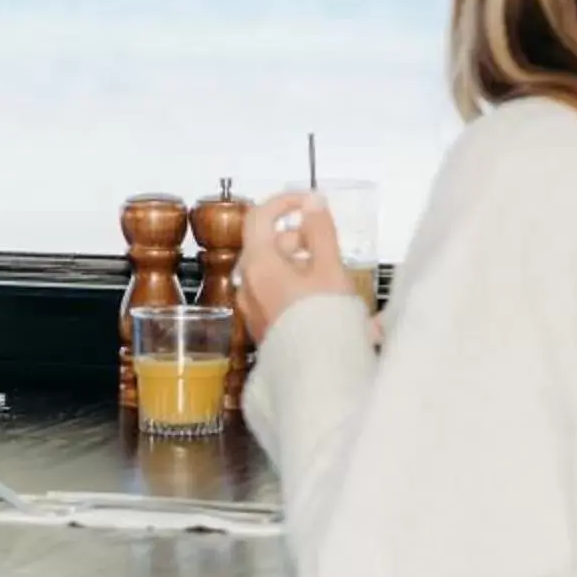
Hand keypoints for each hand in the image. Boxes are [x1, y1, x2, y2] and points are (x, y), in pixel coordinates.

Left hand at [236, 193, 356, 344]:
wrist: (319, 376)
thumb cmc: (326, 322)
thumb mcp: (330, 269)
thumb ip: (320, 231)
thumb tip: (312, 200)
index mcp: (258, 264)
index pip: (260, 216)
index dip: (286, 201)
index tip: (311, 202)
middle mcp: (246, 283)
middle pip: (267, 244)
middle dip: (299, 238)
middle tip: (329, 247)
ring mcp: (251, 306)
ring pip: (270, 269)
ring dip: (298, 263)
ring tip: (330, 277)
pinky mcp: (261, 325)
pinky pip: (272, 292)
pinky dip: (293, 285)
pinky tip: (319, 299)